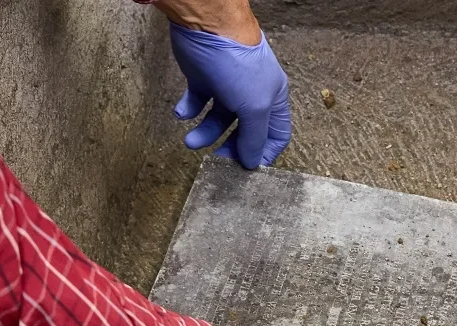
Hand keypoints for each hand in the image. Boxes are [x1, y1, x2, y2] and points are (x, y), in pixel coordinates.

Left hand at [167, 23, 291, 167]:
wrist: (207, 26)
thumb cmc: (238, 62)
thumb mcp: (254, 106)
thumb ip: (254, 138)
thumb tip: (251, 163)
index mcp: (272, 99)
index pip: (275, 135)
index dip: (263, 153)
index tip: (245, 168)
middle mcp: (252, 94)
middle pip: (244, 132)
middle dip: (229, 147)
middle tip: (215, 161)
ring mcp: (227, 86)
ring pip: (217, 121)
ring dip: (204, 133)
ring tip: (190, 141)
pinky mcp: (203, 79)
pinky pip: (196, 103)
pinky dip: (188, 111)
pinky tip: (182, 112)